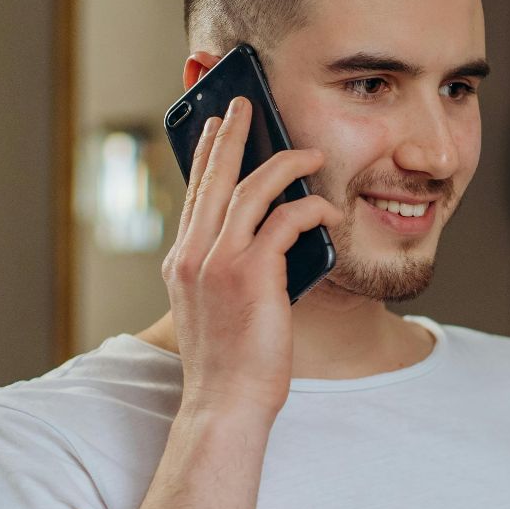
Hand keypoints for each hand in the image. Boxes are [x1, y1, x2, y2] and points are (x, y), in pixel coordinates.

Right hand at [162, 96, 345, 422]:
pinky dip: (310, 209)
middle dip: (232, 135)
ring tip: (308, 151)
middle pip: (212, 177)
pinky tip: (329, 210)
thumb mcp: (219, 310)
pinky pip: (284, 222)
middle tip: (246, 105)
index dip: (206, 156)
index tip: (216, 127)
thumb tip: (270, 243)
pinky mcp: (250, 275)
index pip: (194, 195)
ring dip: (283, 164)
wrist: (225, 403)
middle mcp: (191, 256)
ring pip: (249, 190)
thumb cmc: (231, 366)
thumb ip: (231, 272)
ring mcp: (217, 263)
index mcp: (181, 264)